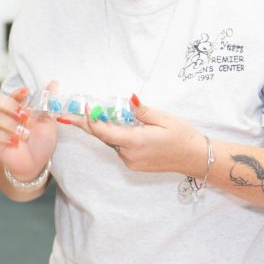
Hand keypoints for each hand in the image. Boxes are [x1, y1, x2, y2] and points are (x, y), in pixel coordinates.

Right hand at [0, 84, 59, 180]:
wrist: (35, 164)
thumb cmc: (40, 143)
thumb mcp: (48, 122)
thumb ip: (49, 103)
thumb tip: (54, 82)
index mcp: (19, 109)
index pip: (12, 94)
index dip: (17, 92)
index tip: (26, 92)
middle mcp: (7, 116)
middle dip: (10, 106)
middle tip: (24, 115)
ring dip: (10, 124)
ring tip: (24, 134)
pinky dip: (5, 136)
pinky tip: (15, 142)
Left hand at [77, 95, 205, 175]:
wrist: (195, 158)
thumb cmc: (183, 136)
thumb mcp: (165, 119)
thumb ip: (143, 111)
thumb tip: (130, 99)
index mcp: (136, 142)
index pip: (105, 132)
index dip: (92, 120)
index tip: (84, 108)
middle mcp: (129, 155)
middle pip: (104, 137)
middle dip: (88, 125)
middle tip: (68, 115)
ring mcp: (131, 162)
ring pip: (111, 142)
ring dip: (105, 129)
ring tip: (96, 113)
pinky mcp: (134, 164)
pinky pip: (119, 148)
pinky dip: (115, 136)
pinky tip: (118, 126)